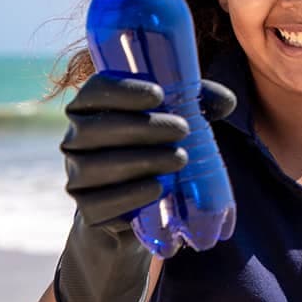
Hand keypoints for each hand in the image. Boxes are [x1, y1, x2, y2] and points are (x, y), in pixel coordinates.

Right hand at [53, 72, 235, 301]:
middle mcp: (74, 140)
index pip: (95, 90)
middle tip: (183, 129)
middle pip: (97, 127)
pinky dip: (130, 195)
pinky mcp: (86, 211)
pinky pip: (99, 203)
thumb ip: (195, 104)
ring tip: (180, 159)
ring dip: (142, 160)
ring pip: (97, 165)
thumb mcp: (173, 122)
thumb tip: (228, 102)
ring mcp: (76, 177)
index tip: (159, 94)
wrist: (133, 210)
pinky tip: (157, 188)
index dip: (123, 90)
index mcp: (90, 109)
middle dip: (143, 126)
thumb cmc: (152, 151)